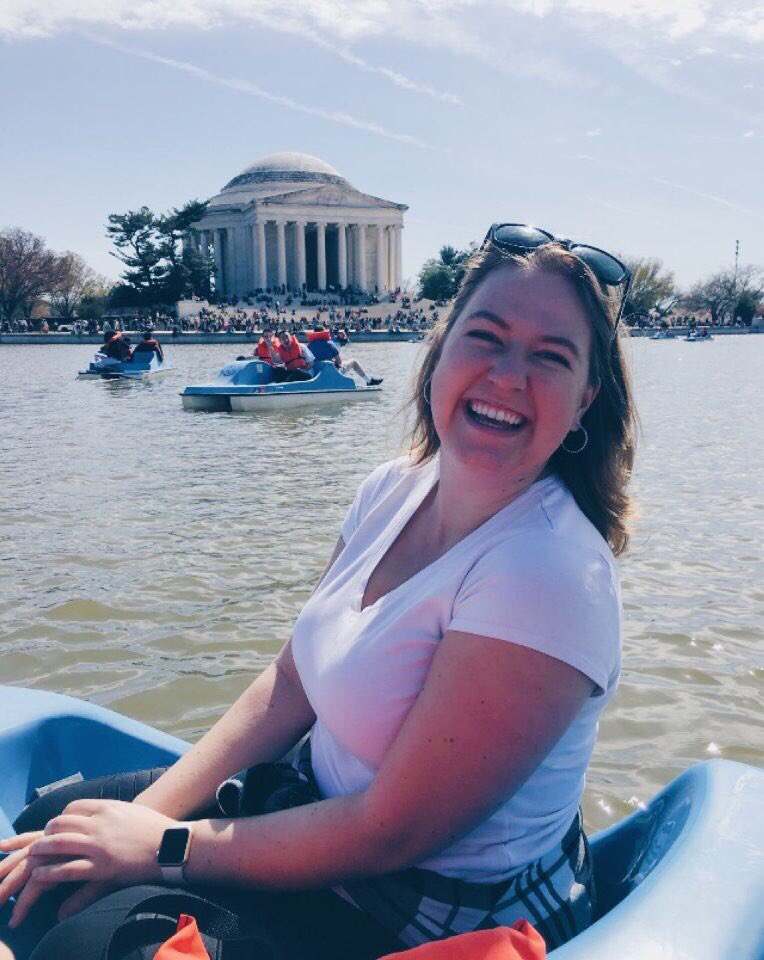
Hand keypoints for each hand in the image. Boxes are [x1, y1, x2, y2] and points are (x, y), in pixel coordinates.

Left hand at [3, 800, 176, 927]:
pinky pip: (67, 870)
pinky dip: (50, 873)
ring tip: (33, 855)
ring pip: (59, 844)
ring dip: (42, 850)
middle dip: (48, 831)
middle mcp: (100, 824)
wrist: (172, 845)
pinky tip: (42, 875)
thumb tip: (101, 812)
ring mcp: (99, 846)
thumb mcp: (131, 810)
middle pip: (61, 823)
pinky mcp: (101, 868)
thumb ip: (112, 811)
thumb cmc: (155, 827)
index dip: (62, 816)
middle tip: (43, 840)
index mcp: (108, 808)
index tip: (59, 825)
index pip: (74, 807)